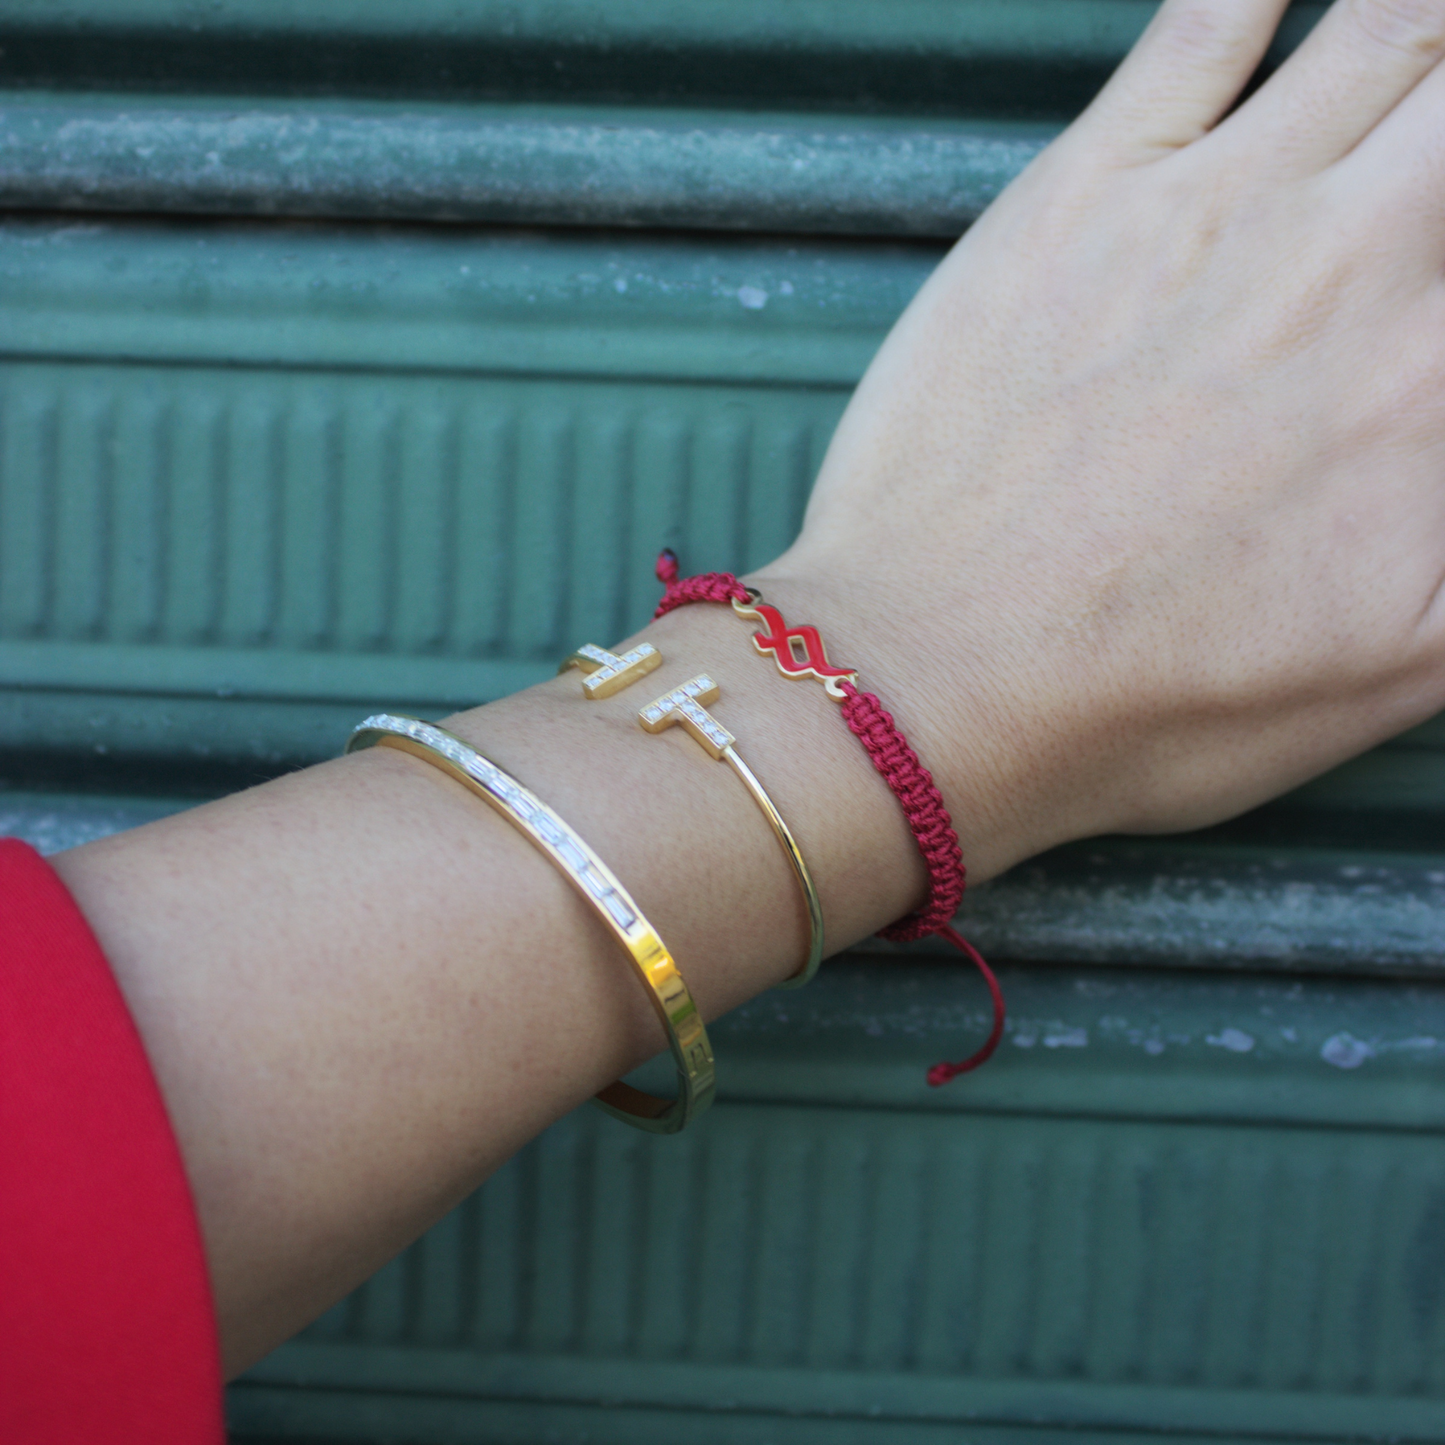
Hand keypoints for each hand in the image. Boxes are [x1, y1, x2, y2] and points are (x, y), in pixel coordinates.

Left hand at [763, 0, 1444, 879]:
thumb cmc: (1145, 700)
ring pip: (1389, 28)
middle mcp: (1359, 259)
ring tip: (1408, 61)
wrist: (932, 678)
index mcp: (1437, 385)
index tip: (1423, 309)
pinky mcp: (1086, 188)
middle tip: (1418, 173)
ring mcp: (1217, 205)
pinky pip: (1209, 20)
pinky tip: (1277, 3)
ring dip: (1413, 33)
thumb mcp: (1402, 666)